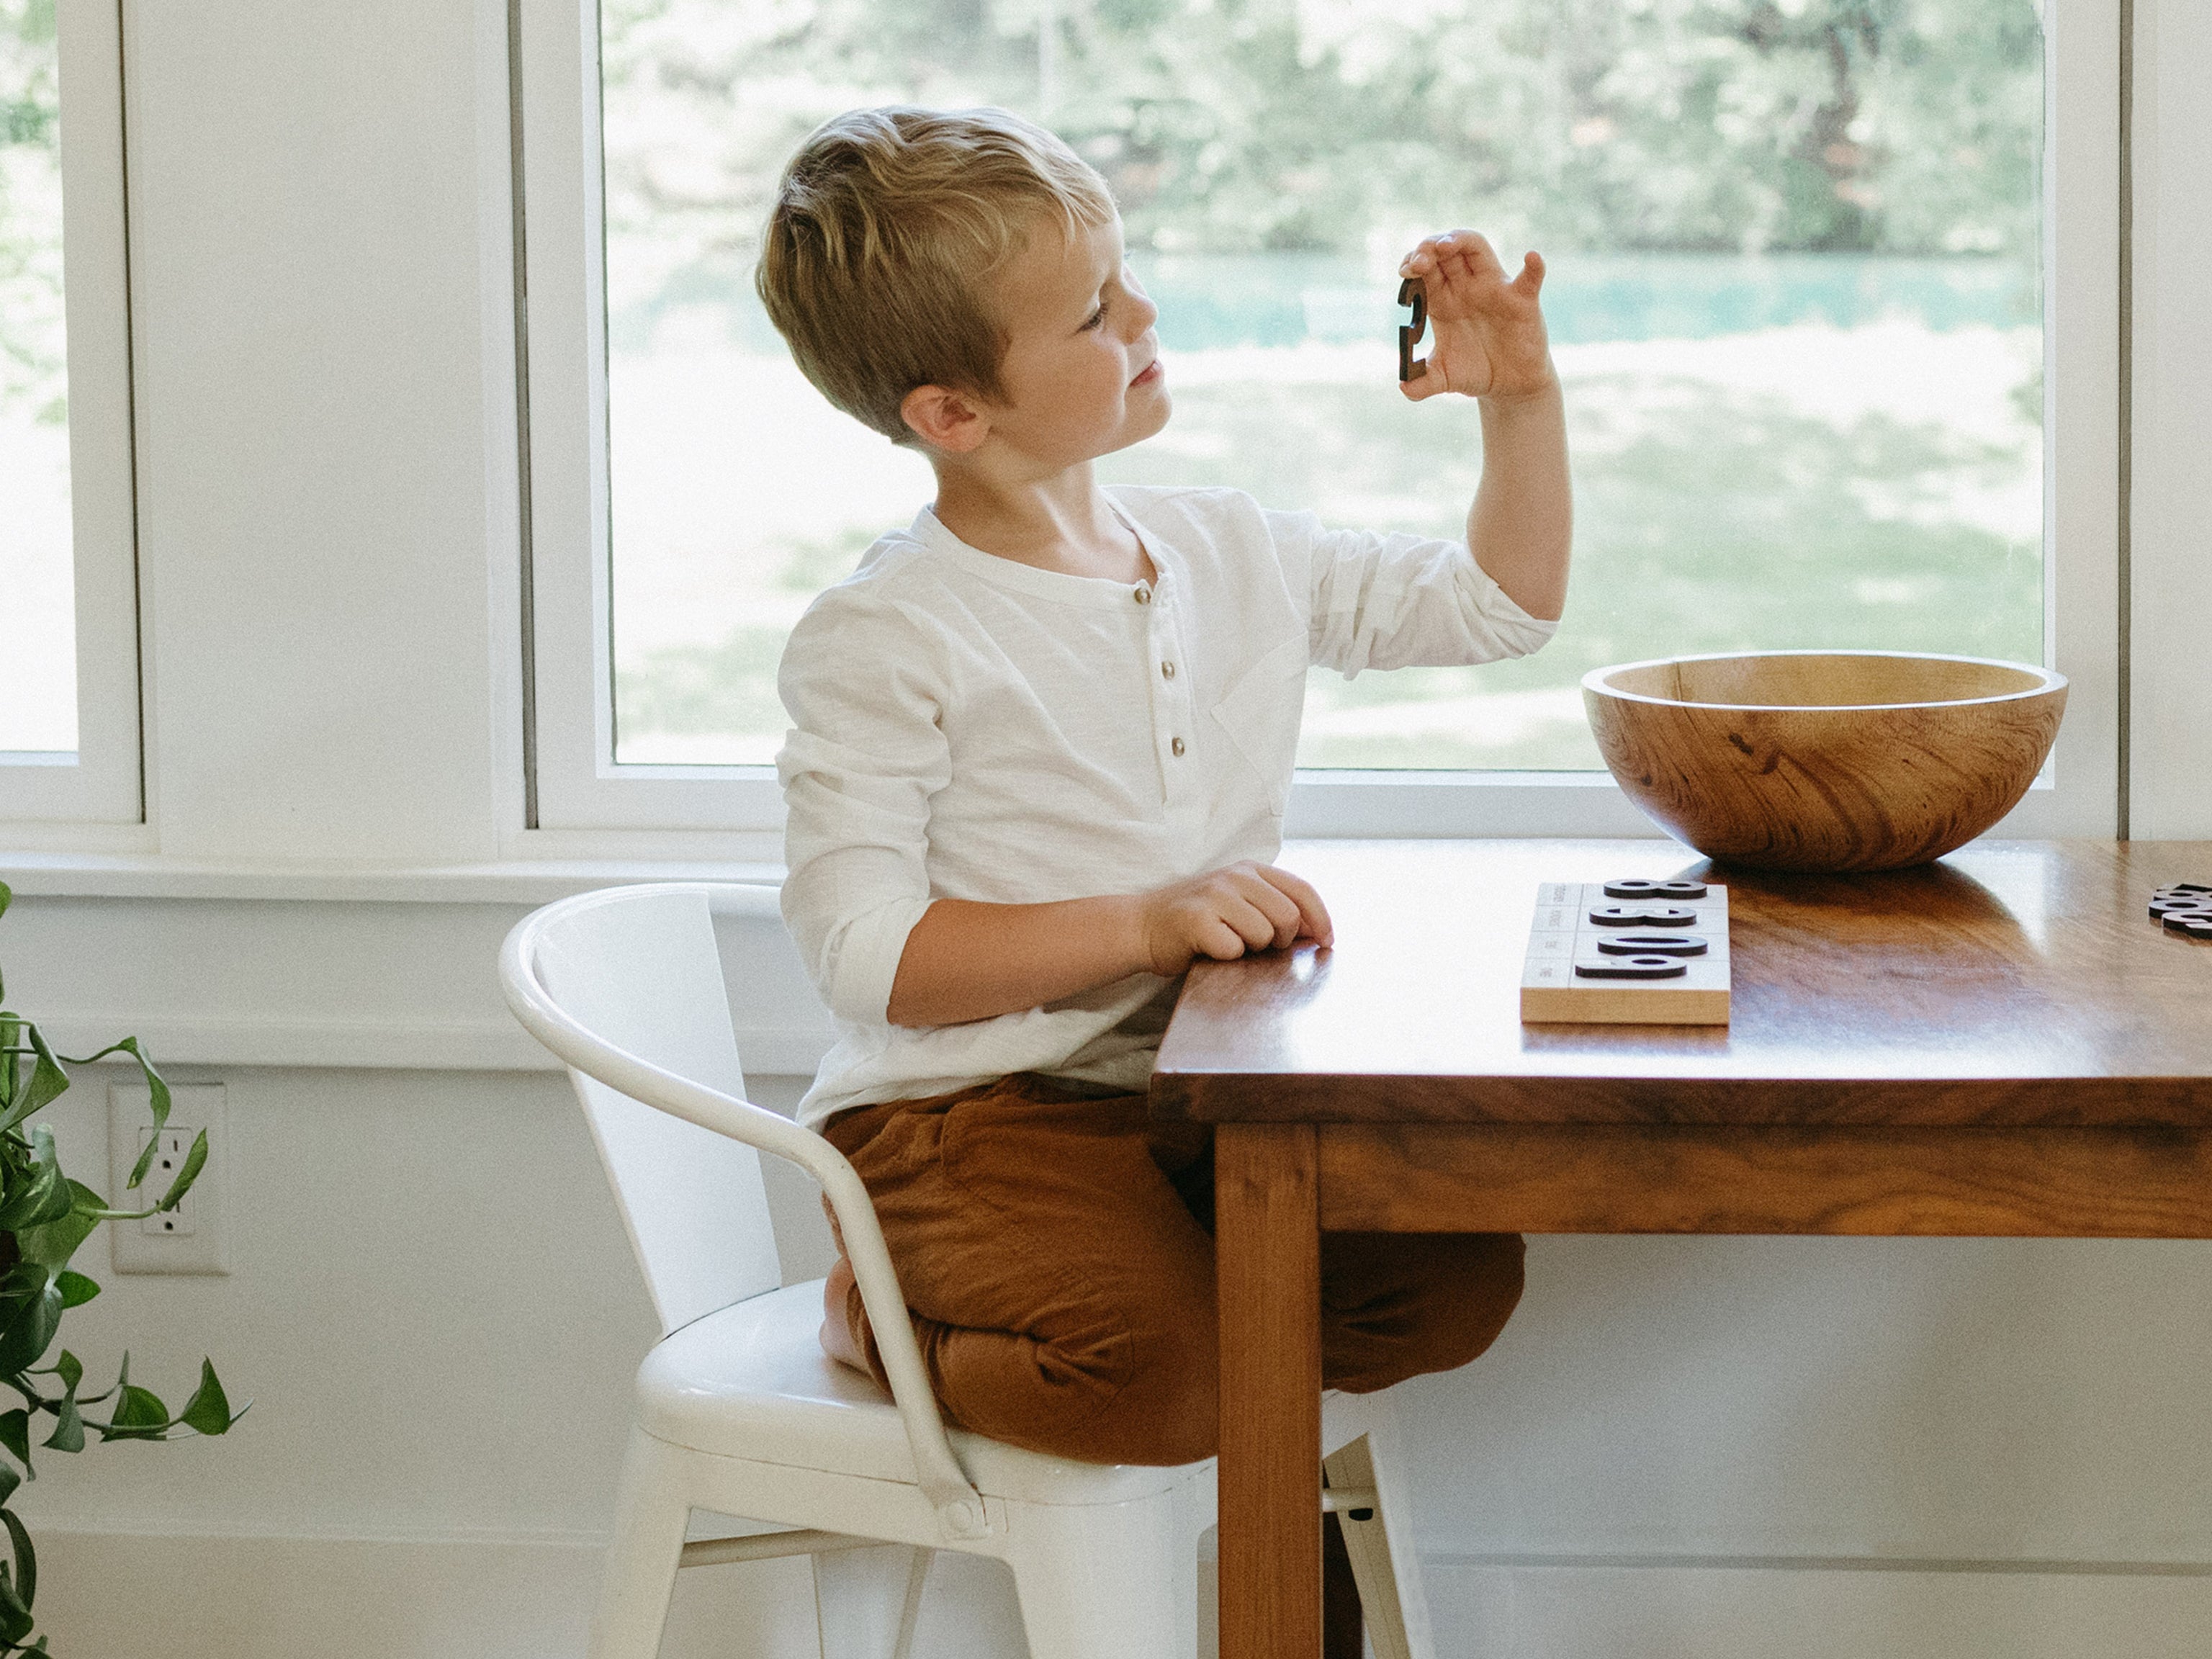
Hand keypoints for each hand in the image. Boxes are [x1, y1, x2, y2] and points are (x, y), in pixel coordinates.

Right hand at [1135, 861, 1333, 976]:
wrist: (1142, 927)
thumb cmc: (1197, 922)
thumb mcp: (1238, 903)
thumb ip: (1274, 909)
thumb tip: (1318, 932)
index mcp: (1250, 870)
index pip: (1302, 889)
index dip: (1321, 918)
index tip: (1327, 942)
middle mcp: (1234, 876)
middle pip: (1287, 915)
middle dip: (1280, 940)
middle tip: (1256, 945)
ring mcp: (1214, 895)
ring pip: (1263, 933)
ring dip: (1250, 950)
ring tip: (1228, 943)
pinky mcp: (1196, 919)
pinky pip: (1233, 949)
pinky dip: (1225, 958)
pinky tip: (1209, 949)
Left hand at [1399, 230, 1554, 402]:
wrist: (1508, 386)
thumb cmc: (1475, 372)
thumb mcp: (1444, 378)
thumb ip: (1422, 382)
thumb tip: (1404, 388)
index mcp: (1443, 300)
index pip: (1425, 269)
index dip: (1413, 263)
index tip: (1405, 272)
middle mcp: (1466, 287)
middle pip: (1446, 252)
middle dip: (1428, 248)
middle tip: (1418, 261)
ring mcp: (1494, 290)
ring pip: (1477, 250)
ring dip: (1460, 240)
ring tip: (1445, 246)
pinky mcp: (1522, 301)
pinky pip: (1529, 279)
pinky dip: (1533, 267)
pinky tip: (1531, 257)